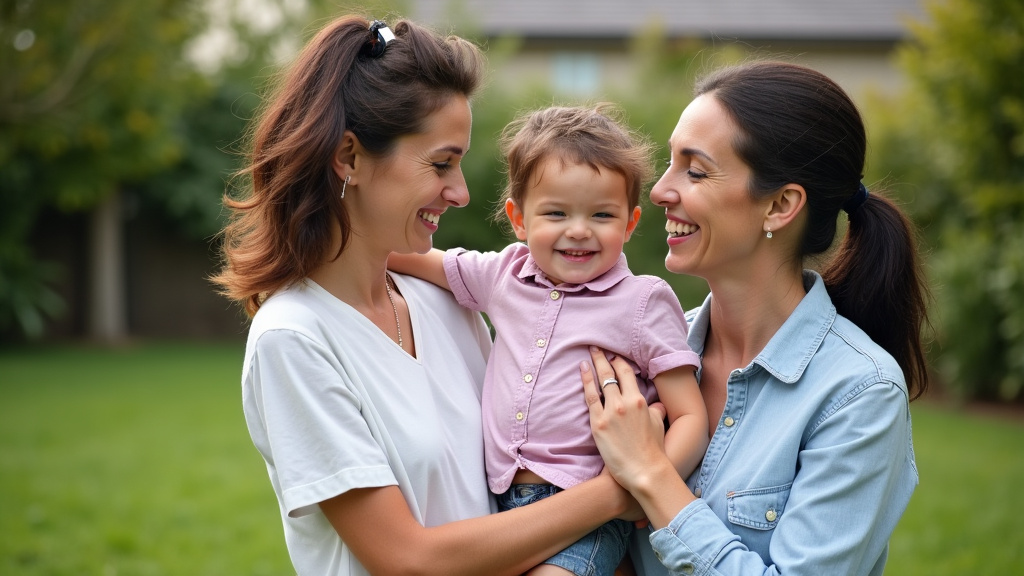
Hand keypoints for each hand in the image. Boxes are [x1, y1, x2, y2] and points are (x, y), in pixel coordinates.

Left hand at [582, 347, 670, 492]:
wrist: (644, 470)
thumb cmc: (653, 450)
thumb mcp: (657, 425)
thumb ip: (655, 411)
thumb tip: (657, 406)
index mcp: (639, 401)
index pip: (627, 374)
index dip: (619, 362)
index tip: (613, 356)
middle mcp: (624, 403)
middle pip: (611, 374)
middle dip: (603, 358)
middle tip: (596, 347)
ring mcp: (610, 412)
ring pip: (599, 382)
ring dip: (593, 366)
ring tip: (587, 355)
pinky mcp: (598, 424)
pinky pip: (590, 399)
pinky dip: (585, 383)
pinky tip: (582, 371)